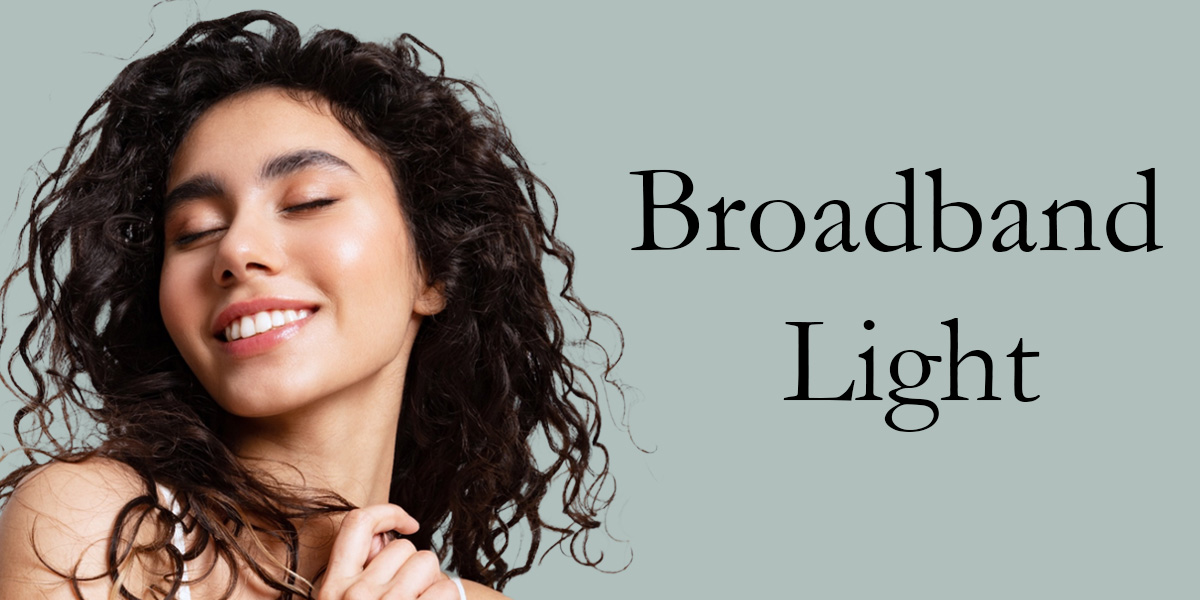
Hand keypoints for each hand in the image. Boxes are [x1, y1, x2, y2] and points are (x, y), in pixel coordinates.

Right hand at [316, 504, 463, 599]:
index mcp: (332, 588)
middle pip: (404, 546)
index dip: (389, 514)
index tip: (410, 524)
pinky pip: (446, 588)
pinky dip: (445, 598)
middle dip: (414, 567)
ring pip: (426, 561)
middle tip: (410, 598)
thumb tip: (383, 538)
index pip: (358, 523)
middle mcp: (354, 595)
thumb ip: (360, 573)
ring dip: (432, 583)